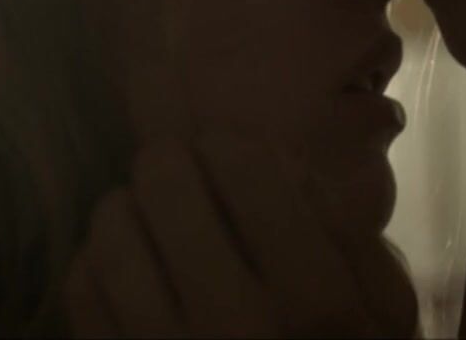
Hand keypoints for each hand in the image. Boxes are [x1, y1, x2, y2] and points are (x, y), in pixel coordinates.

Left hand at [62, 134, 413, 337]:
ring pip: (111, 222)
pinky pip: (81, 282)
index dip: (231, 145)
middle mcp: (233, 323)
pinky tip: (134, 271)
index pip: (241, 160)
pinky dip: (102, 261)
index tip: (233, 160)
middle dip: (174, 165)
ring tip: (155, 223)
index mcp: (313, 299)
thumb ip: (349, 233)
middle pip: (162, 178)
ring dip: (132, 208)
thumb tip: (281, 160)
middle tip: (187, 181)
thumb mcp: (384, 313)